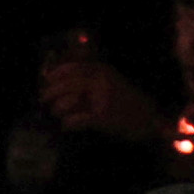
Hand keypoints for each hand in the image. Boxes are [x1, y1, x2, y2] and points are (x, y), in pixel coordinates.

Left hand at [44, 51, 174, 144]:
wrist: (150, 119)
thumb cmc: (128, 102)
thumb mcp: (111, 81)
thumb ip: (91, 78)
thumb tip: (62, 78)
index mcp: (102, 71)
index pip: (73, 68)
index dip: (56, 74)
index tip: (46, 79)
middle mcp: (101, 82)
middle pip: (68, 84)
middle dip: (52, 91)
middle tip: (43, 98)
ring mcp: (102, 99)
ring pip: (71, 101)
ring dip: (59, 108)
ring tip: (55, 112)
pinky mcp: (103, 117)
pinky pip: (79, 119)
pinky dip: (70, 123)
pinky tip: (67, 126)